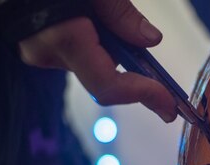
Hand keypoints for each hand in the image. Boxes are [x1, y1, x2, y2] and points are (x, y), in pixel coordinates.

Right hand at [19, 0, 176, 121]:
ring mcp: (41, 54)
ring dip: (121, 68)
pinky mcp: (39, 49)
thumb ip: (122, 15)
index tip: (170, 104)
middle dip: (138, 89)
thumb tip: (152, 41)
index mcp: (64, 38)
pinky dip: (102, 57)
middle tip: (169, 99)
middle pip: (104, 84)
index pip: (110, 85)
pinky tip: (113, 43)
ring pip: (92, 72)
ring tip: (142, 61)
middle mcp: (49, 54)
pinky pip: (79, 61)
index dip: (144, 95)